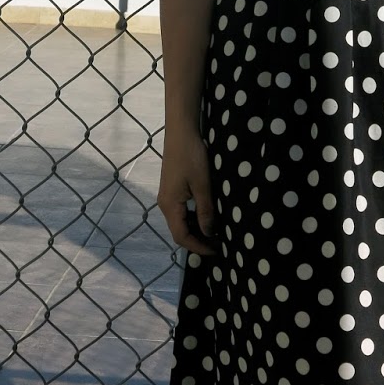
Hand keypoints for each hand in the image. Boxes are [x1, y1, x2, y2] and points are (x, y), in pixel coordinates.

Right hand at [157, 129, 217, 255]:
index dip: (198, 247)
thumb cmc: (192, 157)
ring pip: (180, 222)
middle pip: (179, 232)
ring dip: (196, 231)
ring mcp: (167, 197)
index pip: (181, 237)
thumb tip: (209, 234)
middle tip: (219, 245)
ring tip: (215, 234)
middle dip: (198, 241)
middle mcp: (165, 204)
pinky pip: (181, 212)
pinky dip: (193, 219)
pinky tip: (206, 217)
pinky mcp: (171, 190)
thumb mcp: (203, 186)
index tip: (216, 251)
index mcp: (170, 206)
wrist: (181, 132)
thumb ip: (205, 211)